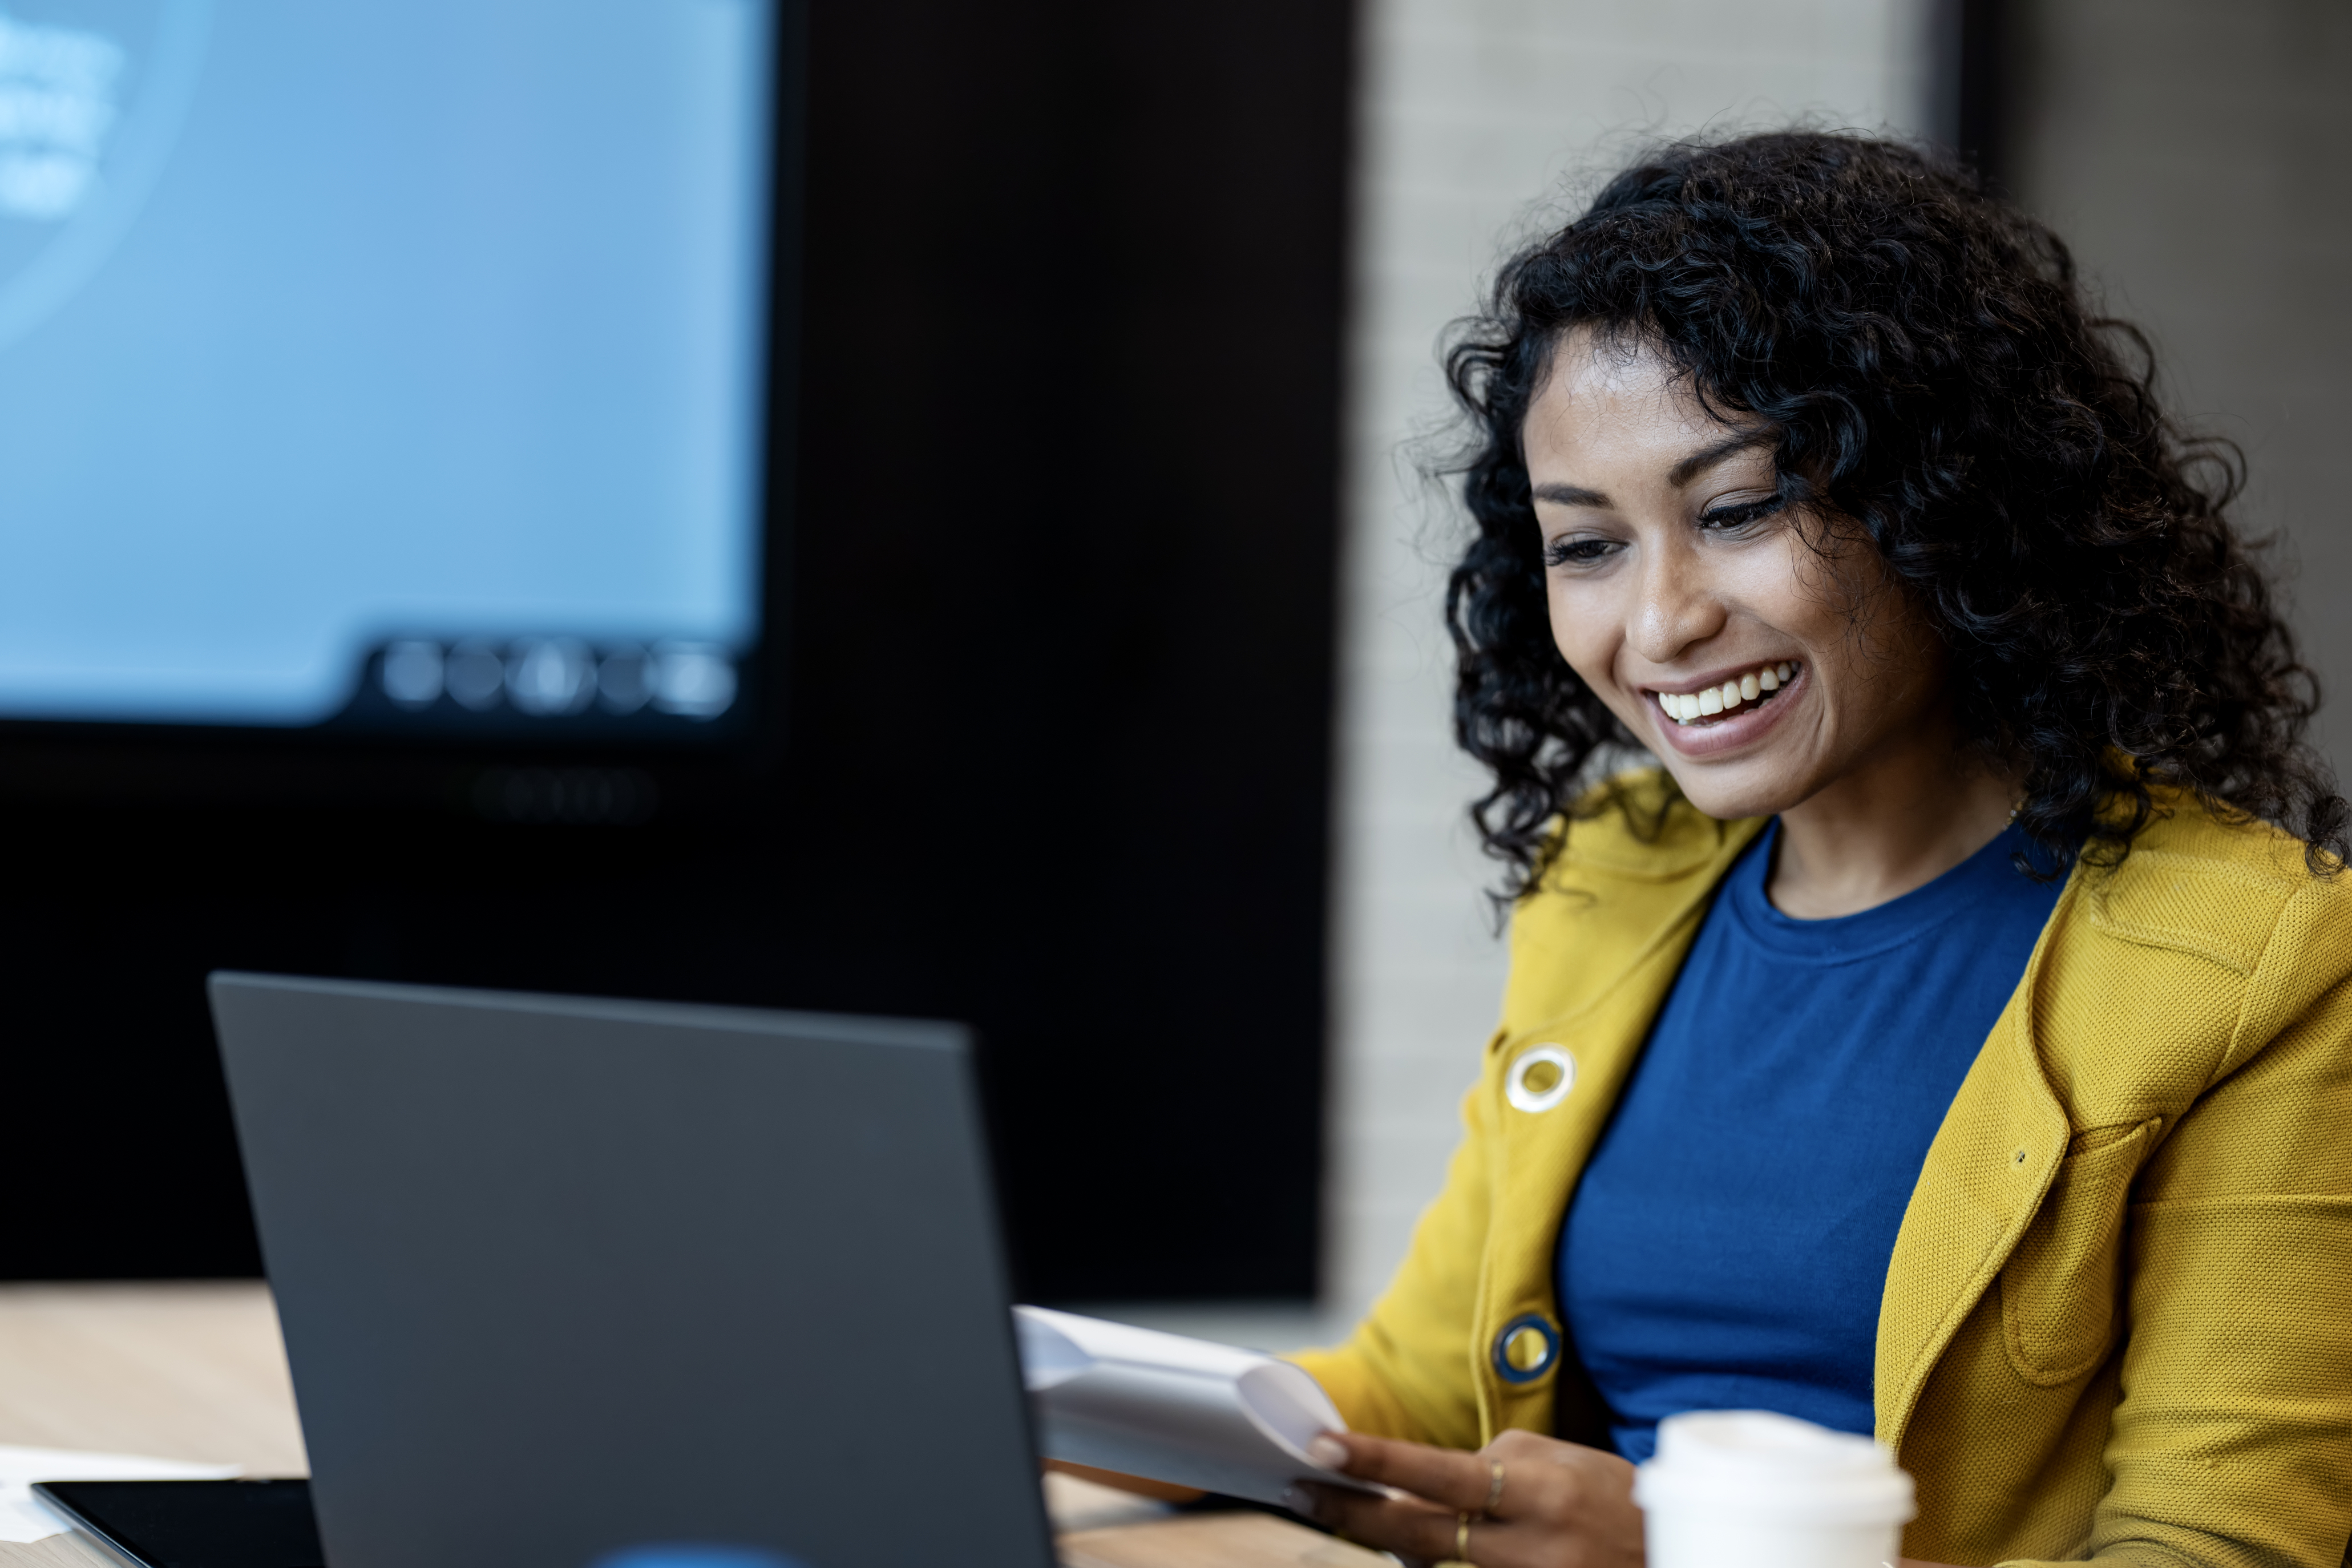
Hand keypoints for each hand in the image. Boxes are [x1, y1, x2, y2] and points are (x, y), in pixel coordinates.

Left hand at [1292, 1428, 1642, 1567]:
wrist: (1666, 1553)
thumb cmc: (1610, 1498)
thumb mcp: (1556, 1464)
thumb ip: (1490, 1470)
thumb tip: (1422, 1484)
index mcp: (1538, 1492)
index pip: (1440, 1473)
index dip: (1377, 1461)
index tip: (1321, 1447)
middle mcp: (1531, 1545)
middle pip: (1419, 1532)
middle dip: (1354, 1513)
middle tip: (1300, 1491)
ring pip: (1439, 1562)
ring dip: (1402, 1543)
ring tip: (1366, 1515)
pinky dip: (1442, 1562)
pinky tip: (1420, 1550)